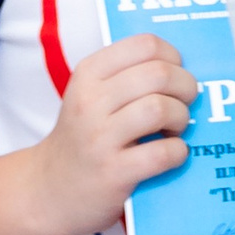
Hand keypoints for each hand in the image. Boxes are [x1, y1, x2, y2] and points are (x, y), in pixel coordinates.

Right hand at [27, 34, 198, 234]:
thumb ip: (127, 78)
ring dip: (181, 119)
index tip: (175, 75)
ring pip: (161, 109)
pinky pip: (163, 152)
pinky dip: (178, 152)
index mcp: (88, 74)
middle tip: (183, 104)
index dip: (173, 58)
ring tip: (174, 130)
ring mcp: (100, 138)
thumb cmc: (82, 139)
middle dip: (185, 88)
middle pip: (159, 74)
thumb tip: (182, 70)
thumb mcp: (90, 96)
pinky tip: (171, 154)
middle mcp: (90, 101)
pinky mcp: (113, 172)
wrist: (49, 189)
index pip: (145, 45)